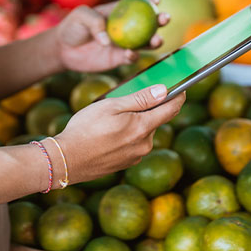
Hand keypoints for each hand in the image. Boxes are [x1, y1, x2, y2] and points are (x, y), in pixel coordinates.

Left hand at [52, 0, 168, 72]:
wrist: (63, 50)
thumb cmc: (71, 27)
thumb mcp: (80, 16)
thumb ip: (94, 21)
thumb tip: (107, 39)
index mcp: (117, 12)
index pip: (136, 3)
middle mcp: (125, 27)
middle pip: (147, 23)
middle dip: (160, 19)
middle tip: (165, 18)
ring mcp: (123, 43)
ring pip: (145, 42)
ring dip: (154, 41)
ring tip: (157, 39)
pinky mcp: (118, 59)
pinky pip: (131, 57)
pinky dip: (134, 56)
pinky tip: (131, 54)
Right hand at [55, 85, 184, 182]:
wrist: (67, 160)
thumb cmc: (87, 128)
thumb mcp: (112, 106)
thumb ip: (140, 99)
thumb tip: (165, 90)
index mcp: (143, 127)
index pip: (171, 109)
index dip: (179, 96)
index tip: (183, 87)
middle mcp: (145, 144)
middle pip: (155, 120)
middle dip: (148, 108)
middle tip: (131, 98)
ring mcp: (136, 156)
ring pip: (143, 132)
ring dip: (135, 122)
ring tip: (112, 116)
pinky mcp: (126, 163)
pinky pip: (134, 144)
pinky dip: (127, 134)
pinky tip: (109, 132)